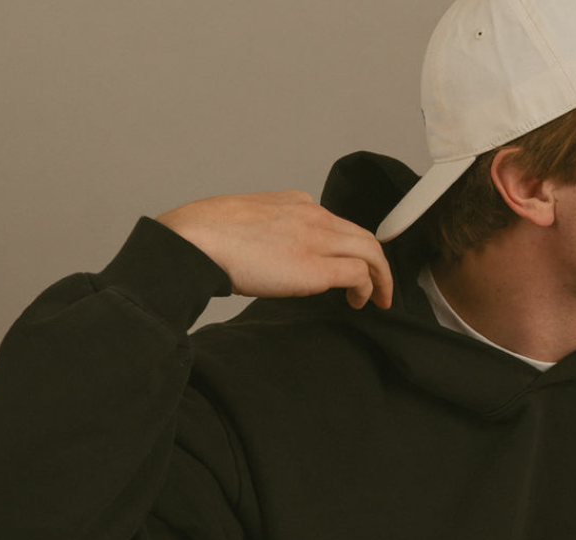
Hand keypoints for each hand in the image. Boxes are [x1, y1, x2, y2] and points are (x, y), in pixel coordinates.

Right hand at [154, 191, 392, 310]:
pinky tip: (360, 302)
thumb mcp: (247, 222)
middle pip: (363, 235)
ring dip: (379, 277)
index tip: (352, 267)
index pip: (337, 223)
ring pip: (369, 251)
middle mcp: (312, 214)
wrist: (195, 239)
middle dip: (377, 263)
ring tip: (377, 299)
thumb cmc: (208, 236)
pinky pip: (358, 273)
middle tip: (380, 288)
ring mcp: (316, 237)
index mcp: (295, 202)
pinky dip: (367, 288)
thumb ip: (269, 232)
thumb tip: (273, 254)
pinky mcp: (316, 265)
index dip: (351, 248)